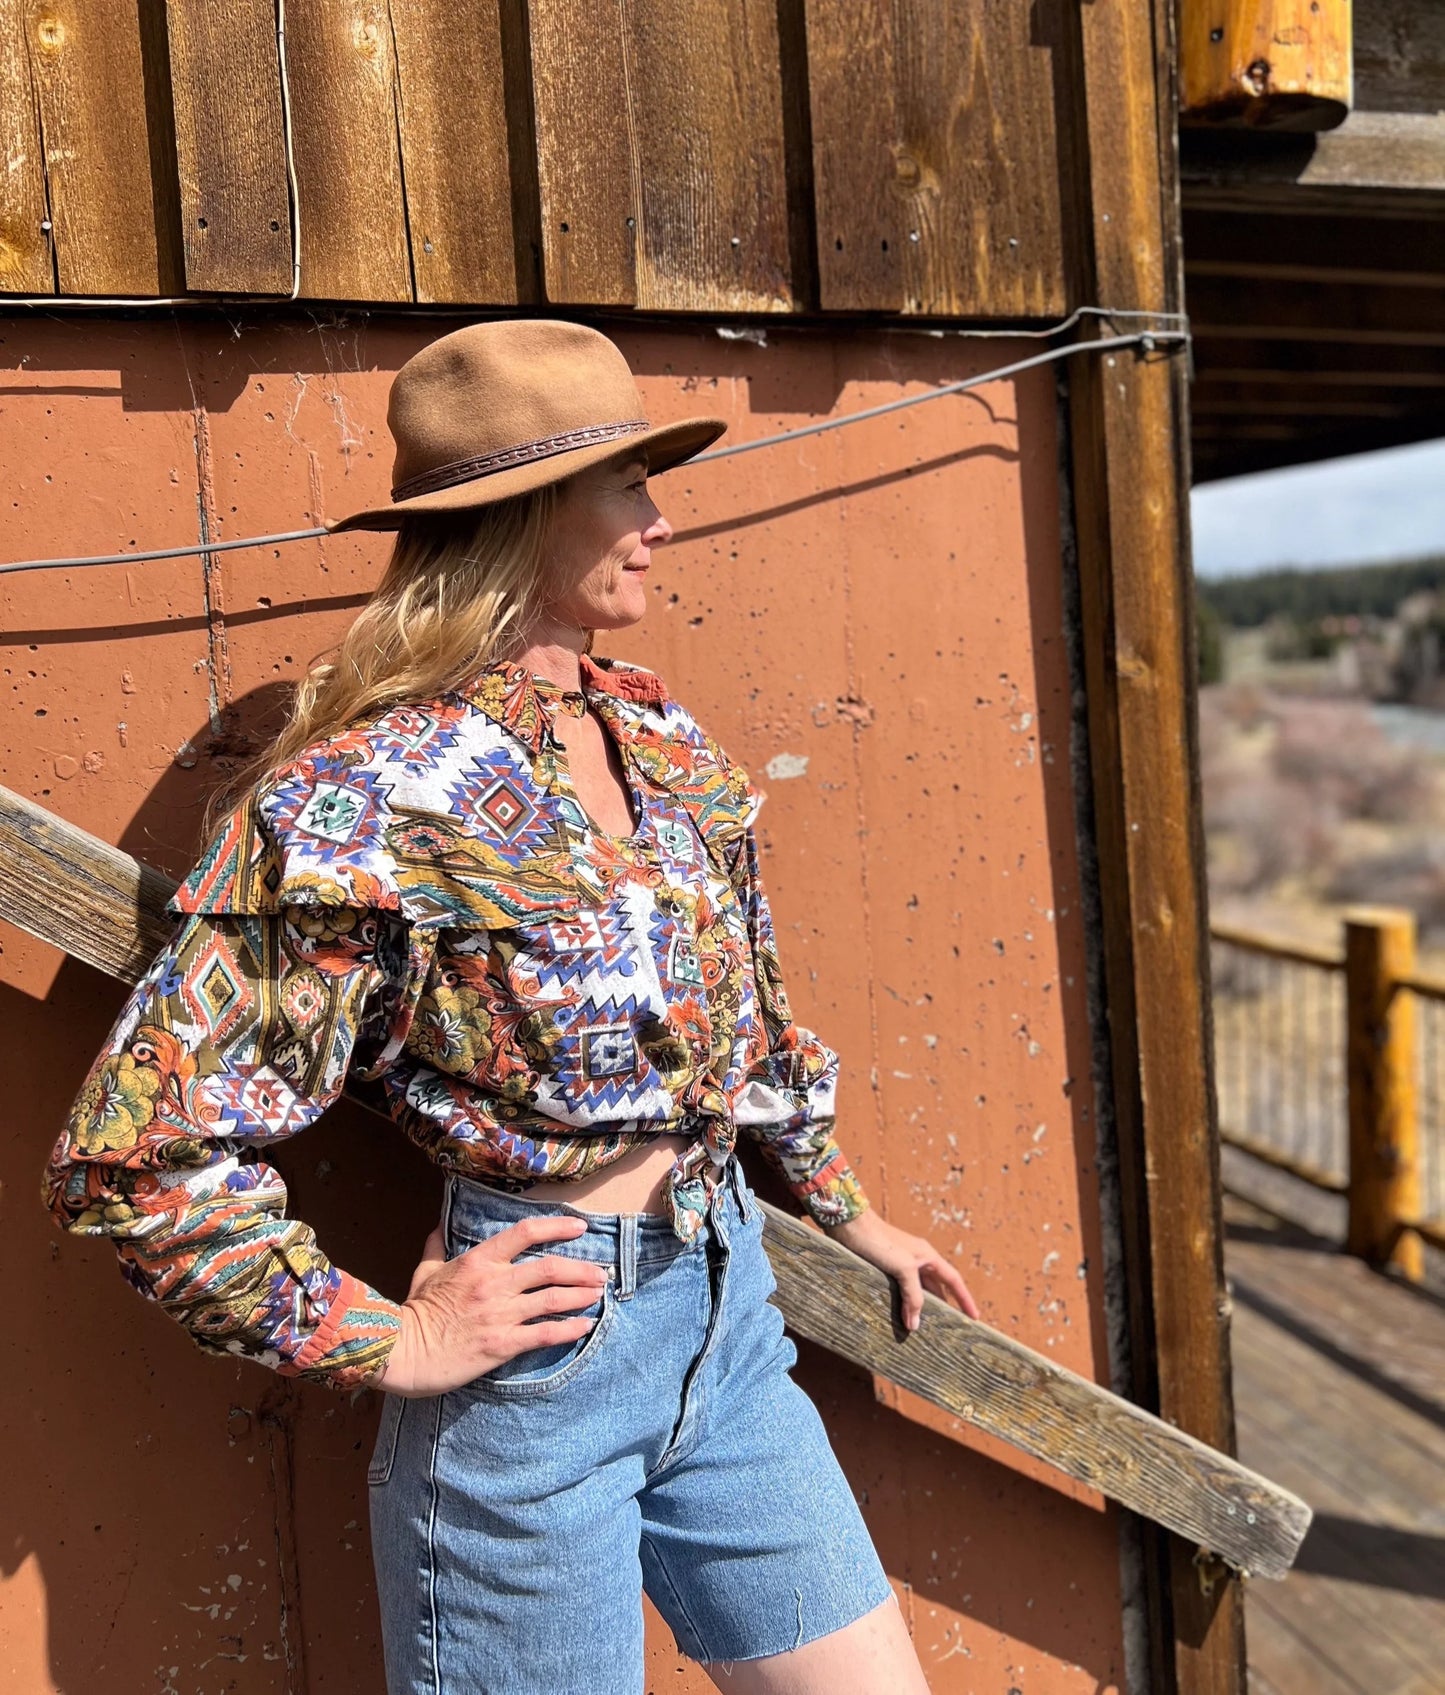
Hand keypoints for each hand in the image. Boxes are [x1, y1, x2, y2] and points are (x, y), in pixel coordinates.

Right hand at [375, 1214, 607, 1397]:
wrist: (402, 1350)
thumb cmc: (414, 1311)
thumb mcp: (425, 1271)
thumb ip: (436, 1246)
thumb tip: (438, 1225)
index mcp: (478, 1260)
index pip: (525, 1233)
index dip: (557, 1227)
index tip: (579, 1228)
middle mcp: (494, 1283)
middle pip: (550, 1268)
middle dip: (581, 1269)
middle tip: (600, 1273)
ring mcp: (500, 1314)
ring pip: (553, 1299)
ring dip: (581, 1295)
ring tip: (597, 1294)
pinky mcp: (502, 1344)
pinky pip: (545, 1334)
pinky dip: (569, 1329)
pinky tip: (585, 1326)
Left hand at [825, 1209, 980, 1331]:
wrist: (850, 1224)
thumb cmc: (879, 1241)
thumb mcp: (902, 1268)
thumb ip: (912, 1296)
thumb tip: (916, 1325)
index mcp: (928, 1256)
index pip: (953, 1280)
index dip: (965, 1299)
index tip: (974, 1317)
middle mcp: (917, 1259)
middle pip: (936, 1287)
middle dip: (943, 1306)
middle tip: (948, 1328)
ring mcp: (901, 1263)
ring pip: (917, 1289)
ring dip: (920, 1306)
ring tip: (923, 1327)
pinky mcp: (885, 1266)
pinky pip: (901, 1289)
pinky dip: (904, 1302)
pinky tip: (899, 1315)